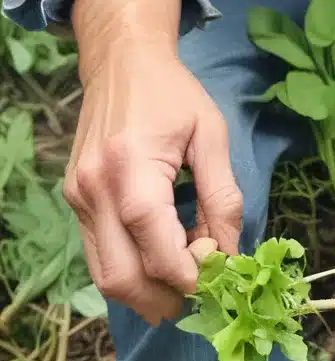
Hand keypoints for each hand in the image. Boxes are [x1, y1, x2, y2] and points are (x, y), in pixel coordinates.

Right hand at [64, 0, 241, 324]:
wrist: (120, 61)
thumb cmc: (173, 94)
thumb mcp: (212, 138)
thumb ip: (223, 198)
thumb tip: (231, 253)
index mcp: (130, 169)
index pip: (155, 246)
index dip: (191, 275)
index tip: (222, 280)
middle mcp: (94, 190)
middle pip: (122, 276)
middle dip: (167, 298)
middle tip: (205, 300)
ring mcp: (78, 198)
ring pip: (105, 275)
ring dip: (147, 294)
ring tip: (187, 290)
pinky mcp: (76, 201)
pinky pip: (100, 255)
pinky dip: (132, 272)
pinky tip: (164, 266)